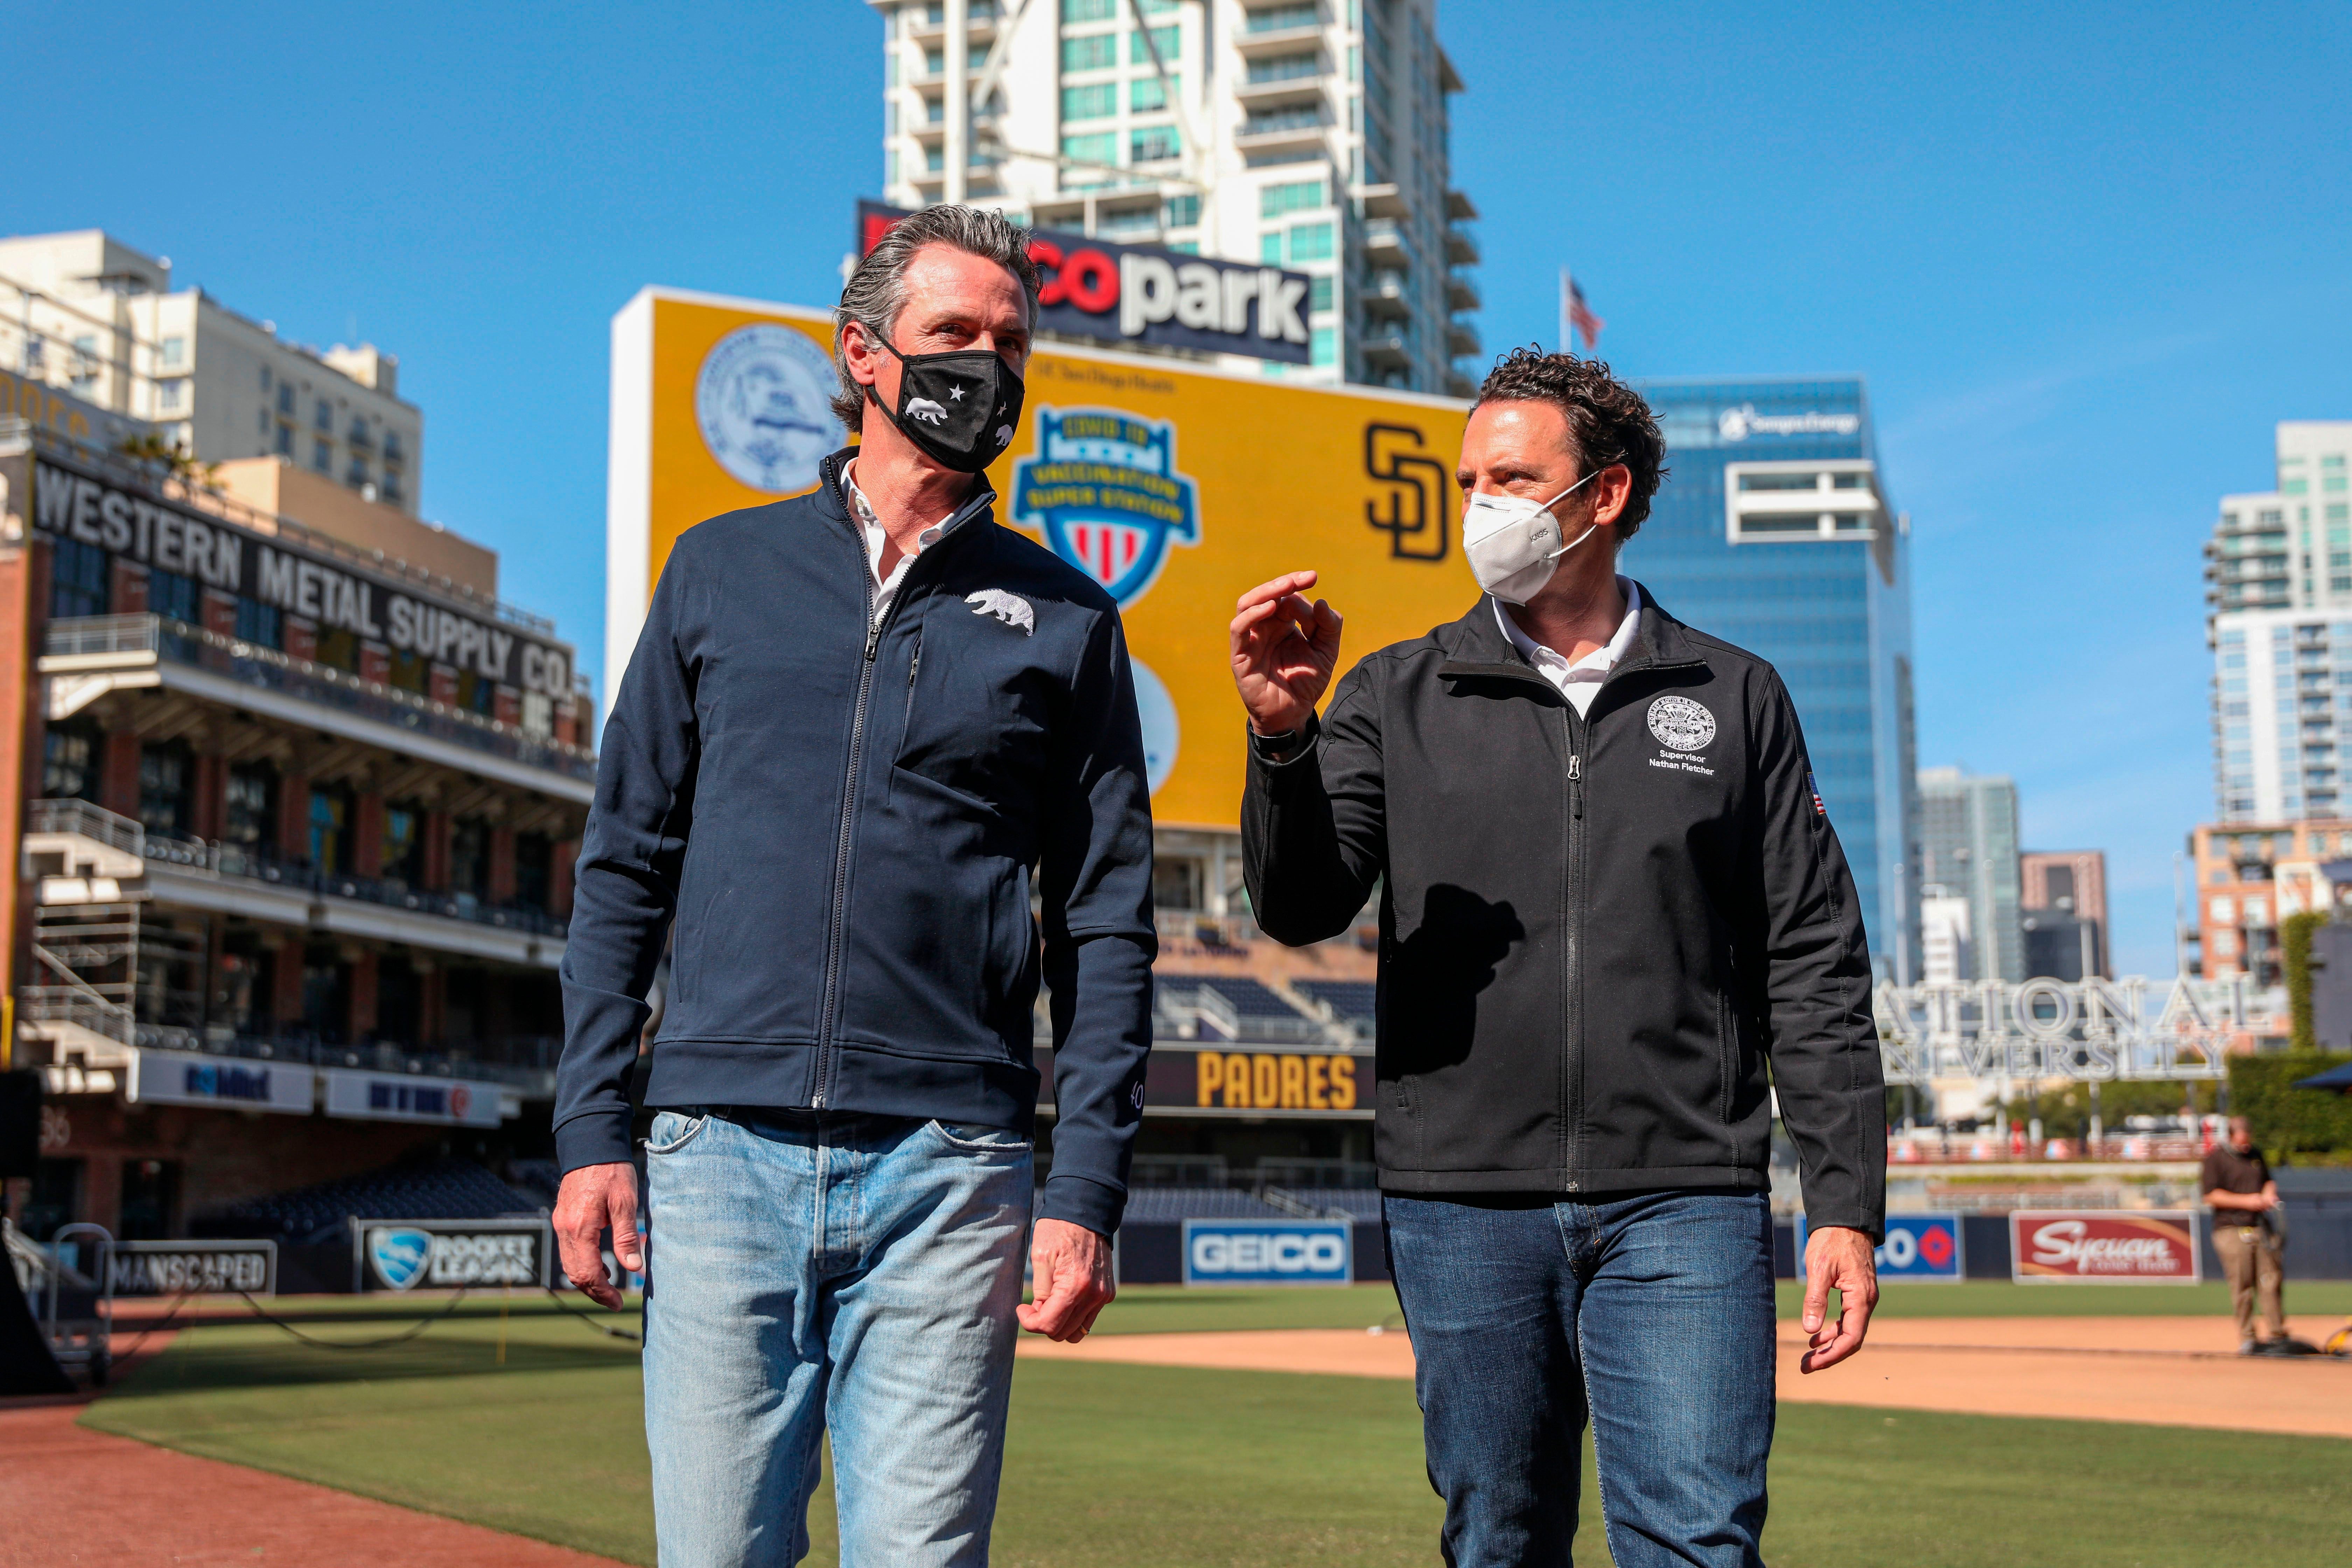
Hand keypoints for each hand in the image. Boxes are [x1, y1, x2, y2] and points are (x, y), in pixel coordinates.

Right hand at [554, 1162, 642, 1309]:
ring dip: (587, 1279)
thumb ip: (626, 1237)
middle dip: (594, 1292)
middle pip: (575, 1273)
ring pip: (569, 1264)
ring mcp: (560, 1223)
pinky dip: (582, 1264)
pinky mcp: (562, 1218)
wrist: (590, 1145)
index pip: (588, 1273)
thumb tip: (634, 1268)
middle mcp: (565, 1229)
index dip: (603, 1293)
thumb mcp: (626, 1202)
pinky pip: (568, 1251)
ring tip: (610, 1288)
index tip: (619, 1303)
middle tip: (615, 1301)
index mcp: (581, 1227)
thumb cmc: (612, 1171)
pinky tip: (601, 1265)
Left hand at [1017, 1218, 1113, 1341]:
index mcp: (1075, 1286)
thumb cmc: (1059, 1229)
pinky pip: (1088, 1318)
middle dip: (1043, 1323)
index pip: (1049, 1325)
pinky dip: (1073, 1315)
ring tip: (1048, 1302)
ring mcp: (1103, 1296)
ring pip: (1077, 1331)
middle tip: (1033, 1304)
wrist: (1086, 1212)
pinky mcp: (1107, 1293)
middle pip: (1063, 1333)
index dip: (1029, 1322)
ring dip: (1059, 1323)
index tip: (1021, 1308)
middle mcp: (1094, 1295)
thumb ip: (1040, 1291)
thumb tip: (1040, 1312)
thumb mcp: (1040, 1257)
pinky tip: (1063, 1297)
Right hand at [1231, 572, 1342, 737]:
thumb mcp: (1326, 651)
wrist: (1293, 715)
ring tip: (1287, 587)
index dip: (1297, 585)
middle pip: (1264, 594)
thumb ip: (1328, 626)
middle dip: (1283, 583)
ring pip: (1246, 605)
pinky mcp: (1240, 656)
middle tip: (1303, 578)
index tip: (1312, 577)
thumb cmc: (1306, 683)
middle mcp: (1263, 628)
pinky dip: (1252, 615)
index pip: (1285, 596)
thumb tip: (1321, 601)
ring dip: (1266, 592)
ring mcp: (1250, 641)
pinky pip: (1239, 629)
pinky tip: (1270, 608)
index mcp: (1281, 623)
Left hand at [1799, 1225, 1877, 1373]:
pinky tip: (1816, 1335)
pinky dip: (1833, 1329)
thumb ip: (1816, 1299)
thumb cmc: (1832, 1240)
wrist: (1846, 1218)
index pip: (1851, 1338)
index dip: (1832, 1355)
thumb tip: (1810, 1330)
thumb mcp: (1820, 1268)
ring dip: (1830, 1344)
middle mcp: (1866, 1300)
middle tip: (1805, 1366)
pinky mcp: (1856, 1292)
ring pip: (1849, 1330)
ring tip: (1808, 1355)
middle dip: (1829, 1355)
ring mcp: (1863, 1297)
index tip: (1811, 1364)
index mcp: (1861, 1297)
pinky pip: (1848, 1318)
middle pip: (1851, 1339)